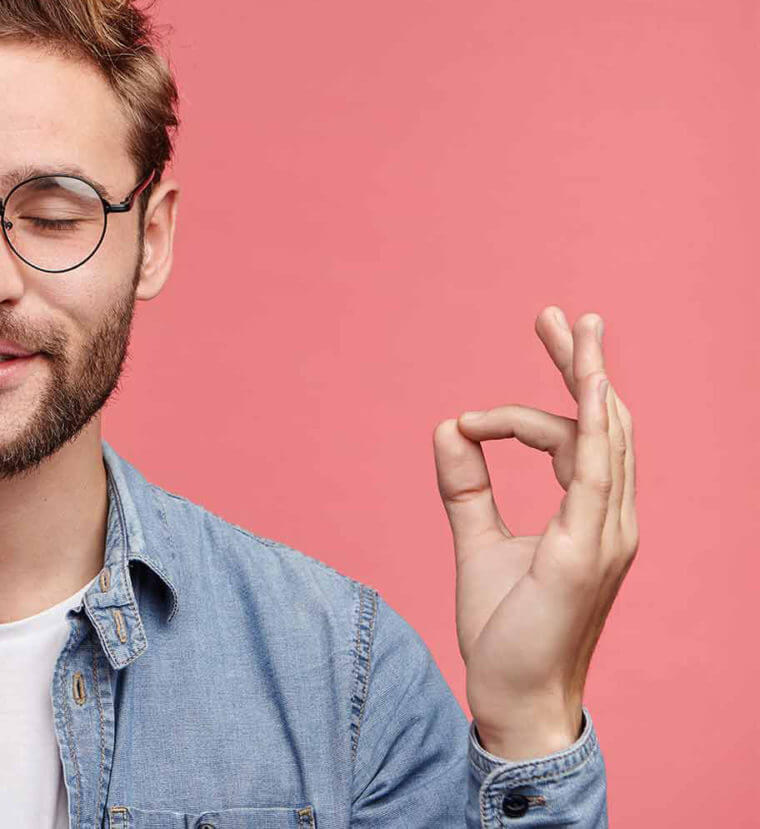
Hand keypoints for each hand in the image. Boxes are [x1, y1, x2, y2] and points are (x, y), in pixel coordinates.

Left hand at [432, 306, 637, 760]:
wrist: (512, 696)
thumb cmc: (504, 630)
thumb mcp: (476, 543)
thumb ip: (465, 486)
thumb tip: (447, 428)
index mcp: (587, 516)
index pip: (575, 437)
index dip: (530, 408)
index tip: (467, 421)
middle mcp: (608, 518)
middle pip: (603, 422)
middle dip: (580, 364)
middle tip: (558, 315)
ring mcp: (606, 534)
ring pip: (606, 437)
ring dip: (590, 378)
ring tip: (574, 328)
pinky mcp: (587, 551)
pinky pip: (595, 474)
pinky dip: (591, 427)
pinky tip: (588, 386)